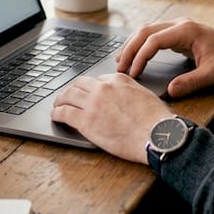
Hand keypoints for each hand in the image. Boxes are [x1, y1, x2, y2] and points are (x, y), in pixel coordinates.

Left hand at [51, 73, 172, 163]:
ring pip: (68, 95)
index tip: (88, 94)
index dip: (91, 88)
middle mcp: (103, 88)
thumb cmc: (156, 120)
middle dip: (71, 89)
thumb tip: (125, 97)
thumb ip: (130, 91)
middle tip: (67, 96)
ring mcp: (93, 103)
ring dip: (60, 100)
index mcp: (118, 80)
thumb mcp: (145, 94)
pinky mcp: (86, 121)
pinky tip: (56, 116)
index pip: (98, 79)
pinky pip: (64, 113)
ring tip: (57, 105)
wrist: (156, 135)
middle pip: (79, 84)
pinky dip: (57, 113)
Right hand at [117, 19, 213, 97]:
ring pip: (147, 31)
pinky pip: (154, 36)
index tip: (134, 73)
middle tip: (119, 68)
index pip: (154, 40)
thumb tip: (169, 91)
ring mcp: (179, 28)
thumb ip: (191, 83)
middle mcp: (180, 25)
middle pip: (145, 31)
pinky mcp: (180, 35)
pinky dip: (142, 45)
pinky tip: (135, 56)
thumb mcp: (213, 75)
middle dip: (130, 49)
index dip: (141, 56)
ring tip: (121, 63)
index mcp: (187, 30)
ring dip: (133, 45)